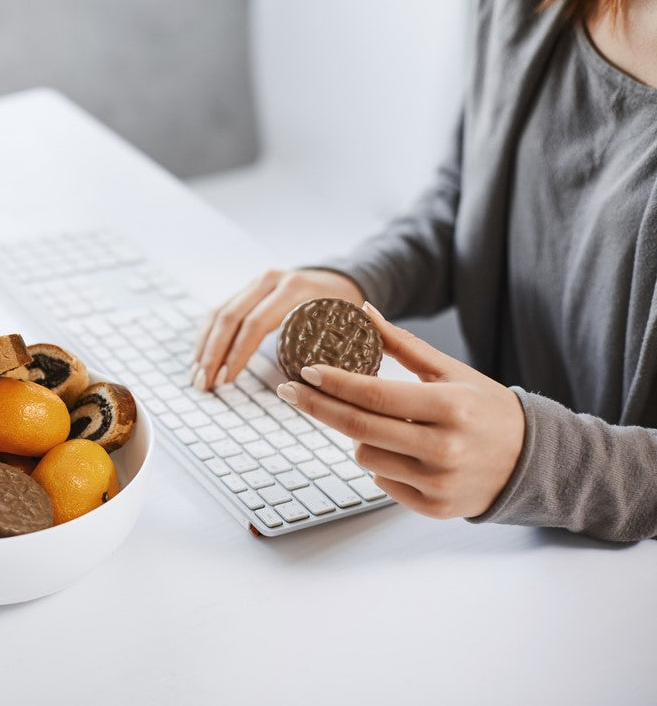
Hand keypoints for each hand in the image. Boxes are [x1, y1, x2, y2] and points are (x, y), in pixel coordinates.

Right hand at [191, 269, 364, 390]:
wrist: (339, 280)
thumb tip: (317, 391)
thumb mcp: (343, 325)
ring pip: (218, 314)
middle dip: (213, 354)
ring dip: (203, 348)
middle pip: (230, 318)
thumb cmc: (343, 311)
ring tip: (196, 378)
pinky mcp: (245, 291)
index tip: (226, 380)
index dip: (237, 354)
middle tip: (204, 384)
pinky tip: (199, 360)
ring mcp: (254, 284)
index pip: (255, 323)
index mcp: (293, 289)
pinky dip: (206, 338)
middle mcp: (269, 282)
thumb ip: (331, 350)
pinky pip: (218, 312)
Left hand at [275, 303, 525, 518]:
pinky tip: (402, 450)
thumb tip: (365, 313)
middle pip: (358, 427)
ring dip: (357, 435)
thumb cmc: (487, 409)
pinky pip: (381, 481)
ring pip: (364, 456)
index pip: (375, 395)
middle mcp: (443, 448)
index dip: (334, 383)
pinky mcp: (433, 507)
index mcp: (450, 407)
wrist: (532, 462)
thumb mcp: (452, 371)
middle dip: (316, 406)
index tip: (305, 370)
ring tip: (379, 423)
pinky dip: (381, 462)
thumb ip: (405, 345)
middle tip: (288, 389)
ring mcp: (437, 482)